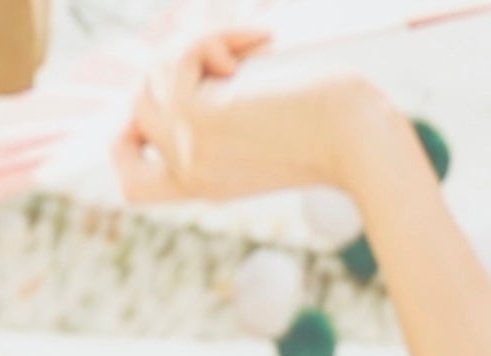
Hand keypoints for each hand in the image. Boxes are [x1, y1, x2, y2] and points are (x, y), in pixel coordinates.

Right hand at [116, 22, 382, 212]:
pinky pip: (175, 58)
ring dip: (195, 44)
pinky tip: (256, 40)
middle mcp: (191, 174)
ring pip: (150, 78)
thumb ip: (218, 104)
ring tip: (250, 44)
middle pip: (135, 108)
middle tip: (223, 50)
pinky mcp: (197, 119)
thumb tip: (184, 50)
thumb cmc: (338, 127)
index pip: (133, 183)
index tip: (156, 98)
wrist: (366, 141)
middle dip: (171, 64)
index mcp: (207, 184)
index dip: (124, 143)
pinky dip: (212, 36)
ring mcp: (189, 150)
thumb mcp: (264, 123)